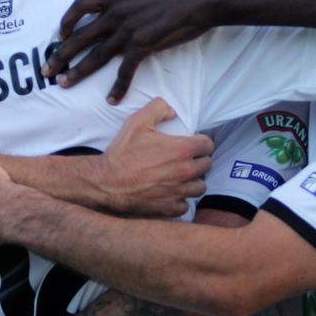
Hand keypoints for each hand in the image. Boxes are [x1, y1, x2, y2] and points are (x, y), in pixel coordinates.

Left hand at [42, 0, 218, 101]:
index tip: (59, 36)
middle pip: (79, 36)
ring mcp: (127, 30)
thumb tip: (119, 0)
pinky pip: (125, 70)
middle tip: (47, 70)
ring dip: (78, 72)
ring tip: (64, 84)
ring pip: (95, 55)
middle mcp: (116, 13)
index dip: (65, 21)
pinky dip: (117, 87)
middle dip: (60, 54)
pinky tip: (112, 100)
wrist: (197, 1)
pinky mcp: (142, 45)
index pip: (79, 6)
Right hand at [97, 98, 211, 216]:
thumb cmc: (123, 152)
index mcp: (182, 150)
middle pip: (207, 165)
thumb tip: (172, 111)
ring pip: (200, 187)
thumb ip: (158, 108)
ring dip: (193, 181)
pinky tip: (171, 193)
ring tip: (182, 177)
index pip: (208, 145)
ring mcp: (178, 191)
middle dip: (199, 160)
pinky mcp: (169, 207)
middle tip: (186, 159)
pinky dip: (180, 200)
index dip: (201, 142)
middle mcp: (185, 172)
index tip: (193, 143)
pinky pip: (185, 206)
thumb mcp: (137, 121)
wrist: (107, 181)